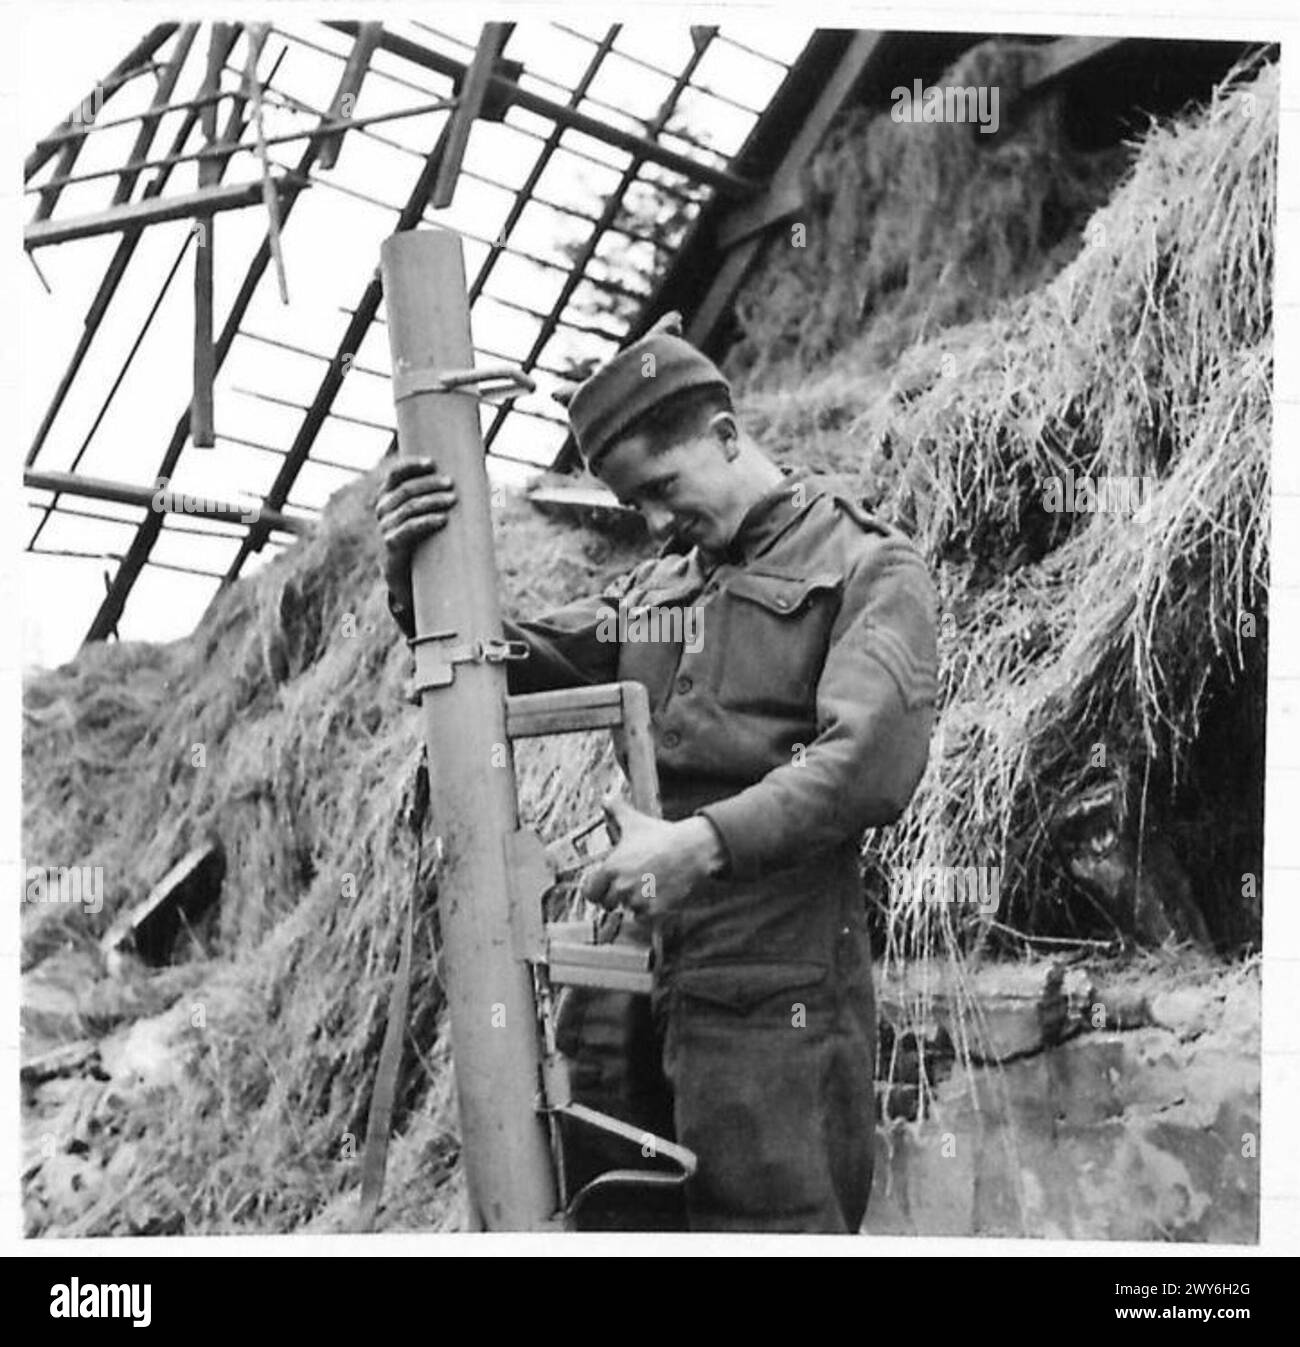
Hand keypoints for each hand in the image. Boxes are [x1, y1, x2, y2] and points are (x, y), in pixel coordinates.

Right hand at [375, 457, 457, 612]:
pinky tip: (442, 520)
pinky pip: (408, 529)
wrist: (410, 578)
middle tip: (451, 485)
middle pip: (406, 489)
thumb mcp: (427, 515)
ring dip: (432, 501)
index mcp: (389, 496)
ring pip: (409, 507)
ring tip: (452, 500)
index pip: (395, 474)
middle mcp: (384, 509)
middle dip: (430, 484)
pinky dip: (426, 522)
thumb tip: (474, 475)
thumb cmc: (425, 539)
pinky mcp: (392, 545)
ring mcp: (386, 527)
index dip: (411, 465)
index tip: (432, 463)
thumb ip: (439, 495)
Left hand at [580, 796, 726, 918]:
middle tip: (629, 885)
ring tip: (646, 886)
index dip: (597, 889)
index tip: (605, 886)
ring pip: (627, 910)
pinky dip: (648, 912)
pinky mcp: (655, 910)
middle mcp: (621, 886)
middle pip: (607, 903)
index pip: (590, 892)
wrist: (691, 849)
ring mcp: (638, 900)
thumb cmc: (661, 836)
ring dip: (634, 903)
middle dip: (616, 896)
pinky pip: (643, 919)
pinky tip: (656, 896)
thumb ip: (616, 810)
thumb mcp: (635, 822)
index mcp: (611, 868)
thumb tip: (606, 797)